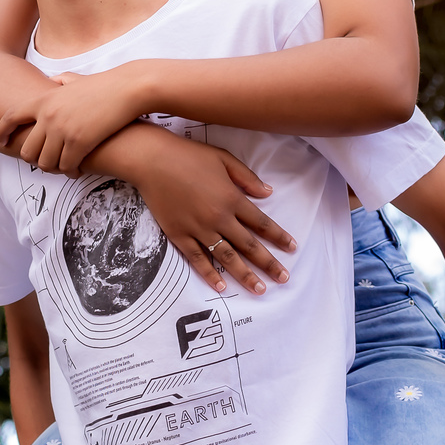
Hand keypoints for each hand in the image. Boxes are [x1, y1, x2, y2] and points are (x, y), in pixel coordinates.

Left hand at [0, 66, 146, 174]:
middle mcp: (48, 116)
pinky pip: (66, 166)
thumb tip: (54, 80)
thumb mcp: (76, 79)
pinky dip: (70, 171)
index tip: (2, 141)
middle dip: (36, 159)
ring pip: (45, 163)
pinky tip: (78, 169)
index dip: (2, 131)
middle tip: (48, 162)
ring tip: (64, 166)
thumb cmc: (104, 85)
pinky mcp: (78, 142)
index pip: (11, 117)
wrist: (127, 89)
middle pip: (27, 149)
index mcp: (44, 100)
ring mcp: (62, 130)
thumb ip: (62, 81)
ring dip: (54, 168)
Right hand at [104, 125, 295, 296]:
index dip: (278, 236)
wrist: (152, 159)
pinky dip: (210, 274)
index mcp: (231, 197)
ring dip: (245, 275)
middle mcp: (219, 217)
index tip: (292, 248)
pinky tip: (222, 287)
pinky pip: (198, 259)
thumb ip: (246, 177)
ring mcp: (198, 228)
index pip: (261, 223)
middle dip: (268, 263)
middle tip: (284, 278)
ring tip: (260, 289)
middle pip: (249, 245)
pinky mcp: (179, 235)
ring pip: (227, 257)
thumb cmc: (188, 154)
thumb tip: (268, 192)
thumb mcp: (223, 158)